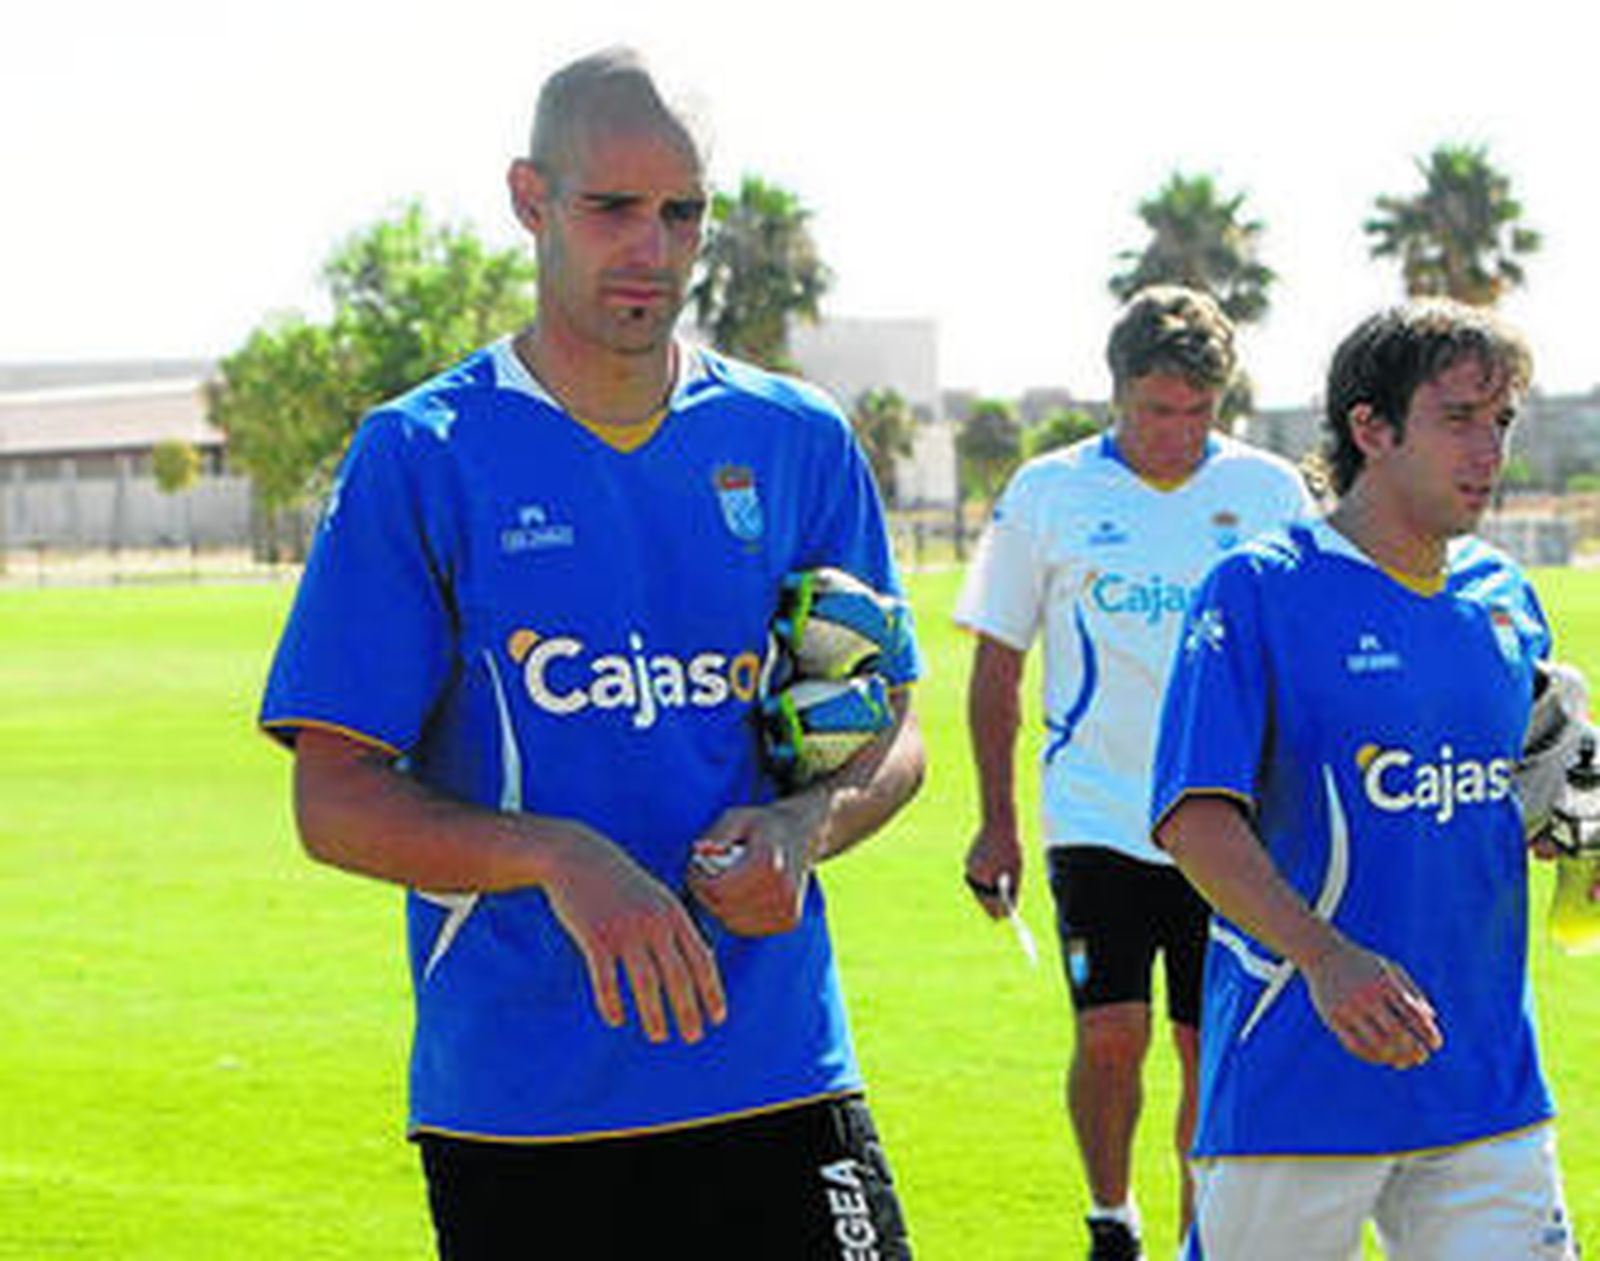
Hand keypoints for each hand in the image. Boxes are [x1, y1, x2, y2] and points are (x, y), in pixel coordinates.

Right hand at [540, 823, 726, 1044]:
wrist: (577, 856)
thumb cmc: (620, 881)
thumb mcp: (656, 897)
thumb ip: (676, 925)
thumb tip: (699, 960)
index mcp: (673, 913)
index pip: (702, 959)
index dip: (712, 991)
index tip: (718, 1017)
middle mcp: (654, 923)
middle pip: (678, 976)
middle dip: (688, 1010)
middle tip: (693, 1037)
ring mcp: (624, 930)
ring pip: (645, 983)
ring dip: (654, 1014)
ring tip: (658, 1036)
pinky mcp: (594, 937)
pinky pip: (605, 979)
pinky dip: (611, 1002)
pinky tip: (616, 1019)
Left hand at [686, 795, 825, 936]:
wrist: (802, 835)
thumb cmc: (763, 826)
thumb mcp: (737, 817)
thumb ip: (717, 834)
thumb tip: (699, 850)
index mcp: (768, 863)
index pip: (717, 889)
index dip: (697, 880)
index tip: (694, 865)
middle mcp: (782, 889)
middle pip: (723, 908)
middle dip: (704, 893)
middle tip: (702, 875)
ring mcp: (788, 909)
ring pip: (732, 922)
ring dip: (718, 906)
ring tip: (719, 883)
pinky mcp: (790, 920)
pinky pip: (746, 928)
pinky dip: (734, 916)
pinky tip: (737, 895)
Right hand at [964, 822, 1021, 919]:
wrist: (999, 822)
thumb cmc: (1010, 847)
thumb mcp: (1016, 871)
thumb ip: (1013, 891)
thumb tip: (1011, 908)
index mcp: (983, 876)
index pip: (990, 899)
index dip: (997, 910)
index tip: (1003, 919)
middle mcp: (972, 872)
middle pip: (982, 895)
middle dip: (991, 904)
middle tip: (1000, 916)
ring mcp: (969, 866)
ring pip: (978, 886)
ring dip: (986, 894)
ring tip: (996, 904)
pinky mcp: (969, 859)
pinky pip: (977, 876)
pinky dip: (984, 882)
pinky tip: (991, 887)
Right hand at [1302, 938, 1441, 1068]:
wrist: (1321, 953)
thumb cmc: (1362, 962)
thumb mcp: (1389, 968)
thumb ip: (1411, 990)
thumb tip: (1431, 1018)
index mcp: (1385, 983)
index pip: (1414, 1016)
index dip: (1428, 1034)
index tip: (1436, 1044)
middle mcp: (1367, 996)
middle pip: (1397, 1033)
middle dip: (1414, 1050)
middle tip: (1422, 1058)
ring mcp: (1348, 1009)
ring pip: (1376, 1044)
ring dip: (1394, 1058)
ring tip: (1403, 1062)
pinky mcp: (1333, 1019)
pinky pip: (1355, 1046)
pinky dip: (1371, 1056)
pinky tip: (1381, 1057)